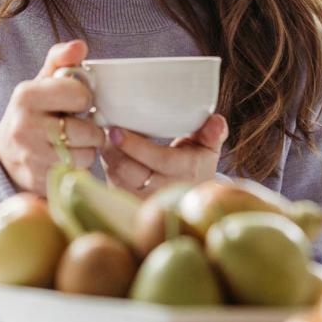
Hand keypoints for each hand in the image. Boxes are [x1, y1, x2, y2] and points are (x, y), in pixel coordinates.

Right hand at [0, 40, 105, 193]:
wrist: (4, 155)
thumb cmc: (32, 112)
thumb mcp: (42, 82)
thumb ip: (61, 59)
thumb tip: (80, 46)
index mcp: (26, 95)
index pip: (80, 95)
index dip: (84, 98)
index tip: (75, 102)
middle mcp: (25, 127)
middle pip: (87, 130)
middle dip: (90, 128)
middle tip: (79, 125)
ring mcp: (30, 157)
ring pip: (86, 155)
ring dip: (87, 149)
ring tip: (74, 142)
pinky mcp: (38, 181)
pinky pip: (77, 173)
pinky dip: (78, 166)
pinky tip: (67, 157)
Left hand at [100, 113, 228, 196]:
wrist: (188, 196)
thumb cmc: (196, 164)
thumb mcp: (207, 148)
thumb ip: (212, 133)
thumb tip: (216, 121)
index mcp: (186, 171)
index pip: (159, 160)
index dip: (135, 146)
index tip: (116, 130)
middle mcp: (164, 189)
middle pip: (131, 171)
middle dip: (114, 149)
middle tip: (106, 127)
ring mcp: (144, 198)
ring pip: (117, 177)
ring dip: (108, 155)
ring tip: (106, 134)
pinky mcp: (129, 201)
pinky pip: (112, 183)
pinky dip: (107, 164)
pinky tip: (108, 148)